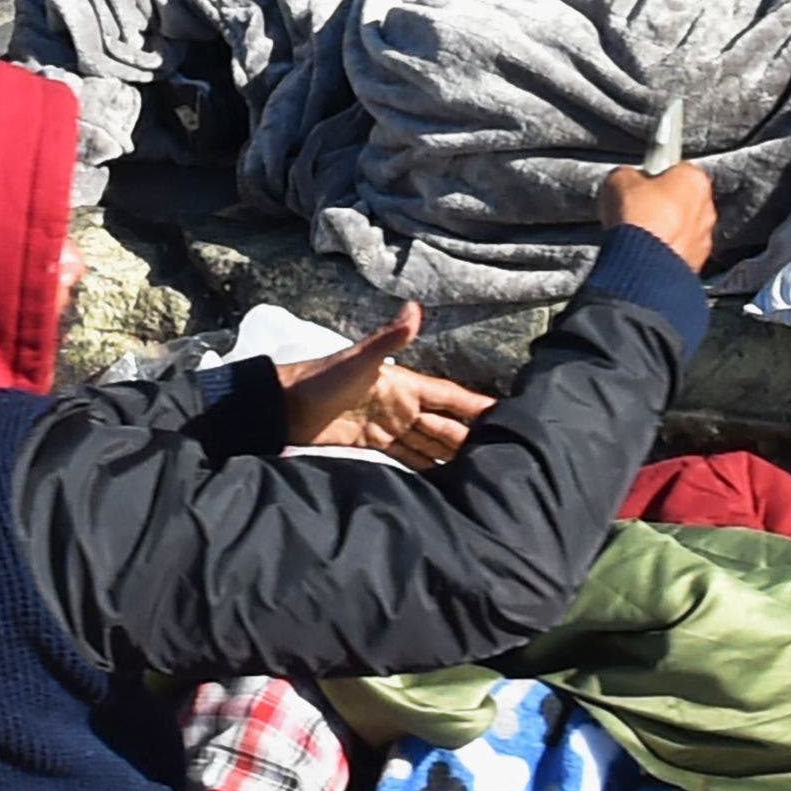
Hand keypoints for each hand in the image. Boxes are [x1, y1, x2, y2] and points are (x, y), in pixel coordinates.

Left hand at [278, 305, 493, 463]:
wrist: (285, 406)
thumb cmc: (323, 378)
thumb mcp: (358, 359)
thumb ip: (389, 339)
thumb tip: (416, 309)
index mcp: (406, 385)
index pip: (451, 398)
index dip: (476, 406)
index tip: (506, 416)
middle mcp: (404, 407)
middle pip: (445, 425)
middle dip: (471, 437)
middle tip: (502, 458)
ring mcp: (390, 428)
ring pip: (430, 443)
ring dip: (452, 456)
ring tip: (479, 474)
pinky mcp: (375, 448)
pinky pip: (409, 459)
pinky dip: (427, 468)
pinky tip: (443, 482)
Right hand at [599, 156, 718, 271]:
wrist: (643, 266)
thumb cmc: (638, 220)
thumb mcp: (620, 179)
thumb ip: (628, 174)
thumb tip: (624, 178)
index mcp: (694, 179)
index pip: (676, 167)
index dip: (654, 173)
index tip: (640, 180)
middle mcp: (705, 207)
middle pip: (682, 198)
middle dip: (661, 203)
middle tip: (637, 208)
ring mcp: (702, 238)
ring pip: (682, 227)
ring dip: (664, 229)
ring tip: (638, 233)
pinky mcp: (695, 262)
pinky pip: (677, 250)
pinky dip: (664, 251)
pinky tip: (643, 251)